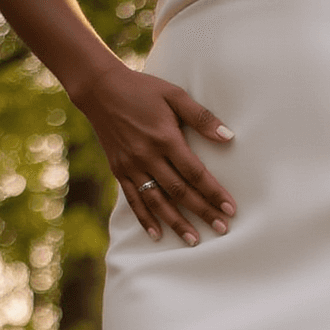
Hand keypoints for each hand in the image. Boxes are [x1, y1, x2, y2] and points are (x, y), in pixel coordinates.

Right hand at [79, 59, 236, 241]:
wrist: (100, 89)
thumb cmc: (143, 90)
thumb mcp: (174, 95)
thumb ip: (201, 117)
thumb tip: (228, 137)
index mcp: (165, 138)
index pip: (195, 173)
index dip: (213, 192)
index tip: (229, 209)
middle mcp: (148, 156)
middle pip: (180, 192)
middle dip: (202, 212)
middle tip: (222, 229)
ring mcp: (132, 166)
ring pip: (158, 201)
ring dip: (176, 223)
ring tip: (194, 240)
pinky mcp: (119, 171)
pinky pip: (134, 200)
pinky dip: (145, 219)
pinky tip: (157, 235)